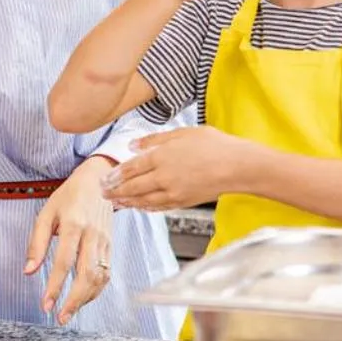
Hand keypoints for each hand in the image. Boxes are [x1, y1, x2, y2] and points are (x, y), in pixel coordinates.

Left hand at [25, 157, 116, 324]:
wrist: (100, 179)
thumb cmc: (69, 196)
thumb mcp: (47, 213)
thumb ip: (37, 242)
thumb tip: (29, 271)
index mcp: (75, 226)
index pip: (65, 262)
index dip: (54, 286)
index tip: (45, 305)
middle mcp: (93, 235)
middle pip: (87, 275)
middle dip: (74, 300)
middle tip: (60, 318)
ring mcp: (105, 241)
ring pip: (99, 277)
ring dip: (85, 299)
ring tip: (69, 312)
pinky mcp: (111, 245)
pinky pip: (106, 272)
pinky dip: (96, 289)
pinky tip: (83, 298)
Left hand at [106, 126, 256, 211]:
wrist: (237, 166)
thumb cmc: (216, 145)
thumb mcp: (183, 133)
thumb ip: (155, 139)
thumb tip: (133, 145)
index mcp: (162, 156)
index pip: (131, 168)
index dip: (115, 175)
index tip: (105, 178)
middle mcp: (163, 176)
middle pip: (132, 186)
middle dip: (115, 191)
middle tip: (103, 193)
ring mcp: (173, 192)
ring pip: (142, 200)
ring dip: (126, 202)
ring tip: (116, 202)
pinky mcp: (182, 202)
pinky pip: (158, 207)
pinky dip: (145, 207)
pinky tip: (140, 206)